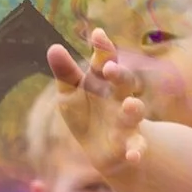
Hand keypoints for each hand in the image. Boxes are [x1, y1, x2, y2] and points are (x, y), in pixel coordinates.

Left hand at [46, 31, 148, 176]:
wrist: (101, 149)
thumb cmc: (86, 114)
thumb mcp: (70, 94)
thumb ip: (65, 73)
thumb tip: (53, 47)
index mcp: (102, 80)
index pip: (104, 59)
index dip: (102, 48)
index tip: (97, 34)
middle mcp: (119, 96)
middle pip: (125, 80)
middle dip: (120, 74)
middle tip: (111, 68)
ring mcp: (126, 120)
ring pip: (135, 111)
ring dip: (135, 108)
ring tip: (131, 105)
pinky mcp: (130, 144)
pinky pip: (137, 146)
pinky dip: (137, 151)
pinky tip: (133, 156)